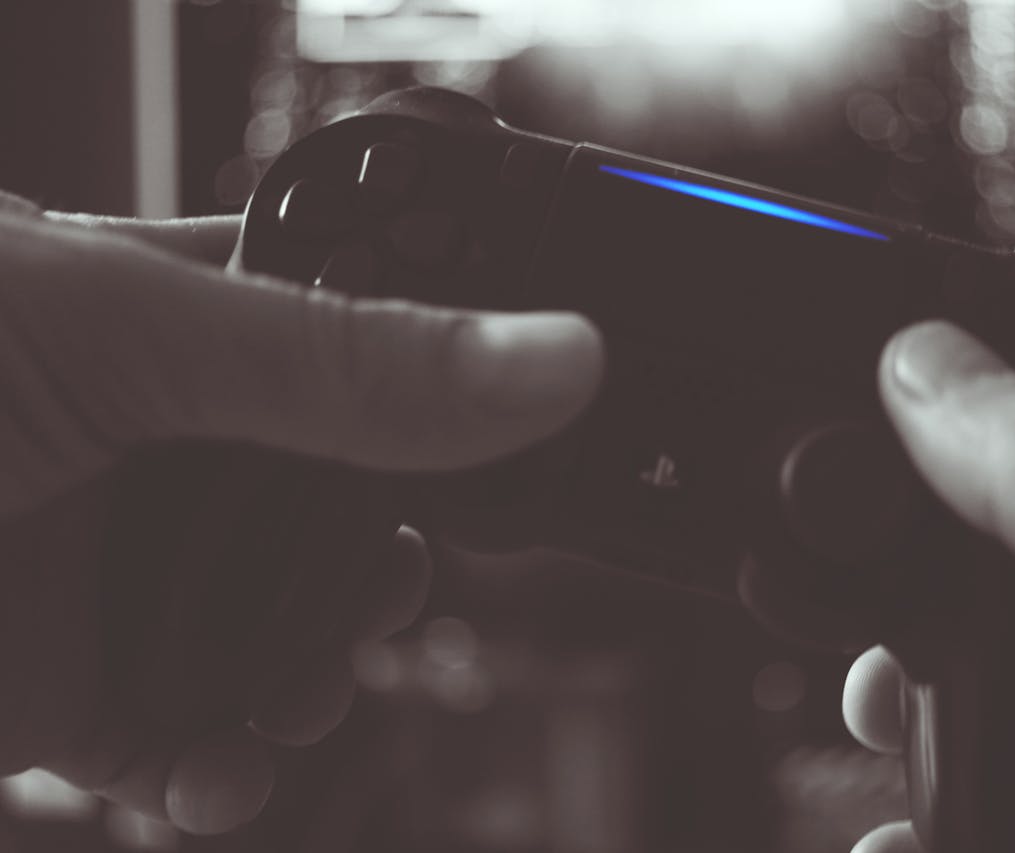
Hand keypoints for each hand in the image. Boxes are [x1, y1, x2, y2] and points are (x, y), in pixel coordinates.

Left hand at [0, 192, 602, 832]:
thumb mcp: (115, 340)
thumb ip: (338, 359)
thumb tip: (551, 358)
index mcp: (184, 319)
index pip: (367, 342)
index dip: (447, 397)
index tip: (507, 453)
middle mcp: (169, 444)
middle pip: (349, 510)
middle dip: (383, 570)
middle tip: (384, 596)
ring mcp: (126, 571)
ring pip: (291, 637)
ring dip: (315, 684)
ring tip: (292, 701)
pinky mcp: (75, 691)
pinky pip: (203, 740)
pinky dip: (231, 774)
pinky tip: (208, 774)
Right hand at [842, 321, 1014, 852]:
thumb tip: (931, 366)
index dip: (952, 449)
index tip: (861, 465)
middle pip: (1014, 593)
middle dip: (916, 617)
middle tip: (871, 653)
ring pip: (1003, 717)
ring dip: (914, 732)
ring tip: (878, 743)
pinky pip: (1004, 809)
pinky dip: (937, 819)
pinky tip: (907, 836)